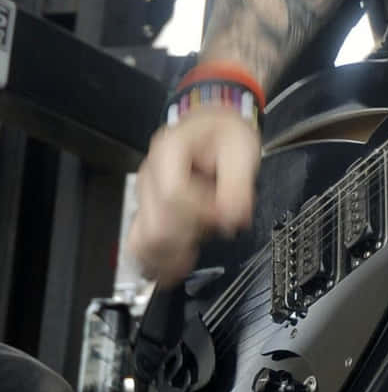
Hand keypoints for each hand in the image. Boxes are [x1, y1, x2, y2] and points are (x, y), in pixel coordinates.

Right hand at [127, 109, 261, 287]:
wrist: (212, 130)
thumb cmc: (224, 135)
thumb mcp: (242, 147)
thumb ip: (239, 185)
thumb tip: (233, 219)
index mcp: (168, 150)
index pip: (173, 195)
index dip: (203, 212)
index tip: (226, 215)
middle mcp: (150, 175)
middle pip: (157, 226)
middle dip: (192, 233)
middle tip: (217, 225)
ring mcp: (144, 196)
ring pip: (144, 243)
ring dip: (175, 252)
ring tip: (199, 244)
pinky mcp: (146, 213)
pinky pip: (140, 247)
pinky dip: (161, 260)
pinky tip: (181, 261)